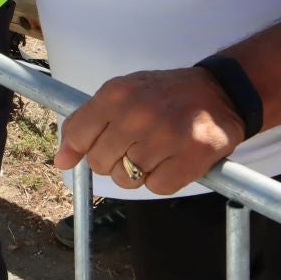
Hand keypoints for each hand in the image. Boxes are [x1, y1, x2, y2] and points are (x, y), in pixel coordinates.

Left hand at [53, 67, 246, 195]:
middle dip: (113, 161)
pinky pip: (156, 187)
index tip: (95, 147)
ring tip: (155, 152)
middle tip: (133, 147)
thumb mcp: (122, 95)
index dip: (82, 148)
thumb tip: (60, 161)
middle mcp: (138, 114)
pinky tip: (171, 161)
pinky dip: (162, 180)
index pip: (77, 134)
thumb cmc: (164, 95)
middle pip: (100, 162)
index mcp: (117, 93)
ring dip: (137, 173)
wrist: (220, 92)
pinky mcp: (192, 156)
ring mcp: (166, 136)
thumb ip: (87, 123)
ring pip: (127, 179)